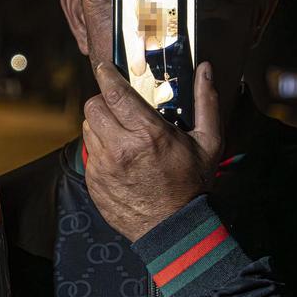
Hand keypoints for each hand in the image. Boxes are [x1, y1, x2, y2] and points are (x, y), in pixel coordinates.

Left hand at [82, 60, 222, 241]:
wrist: (175, 229)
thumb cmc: (193, 184)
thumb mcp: (209, 142)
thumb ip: (207, 101)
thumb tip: (205, 68)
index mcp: (148, 133)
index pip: (114, 92)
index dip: (105, 74)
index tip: (104, 67)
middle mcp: (121, 147)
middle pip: (93, 107)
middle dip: (102, 100)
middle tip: (115, 104)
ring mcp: (104, 166)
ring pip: (88, 128)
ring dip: (100, 124)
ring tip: (119, 131)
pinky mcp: (95, 182)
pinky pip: (89, 153)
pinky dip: (100, 149)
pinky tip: (118, 157)